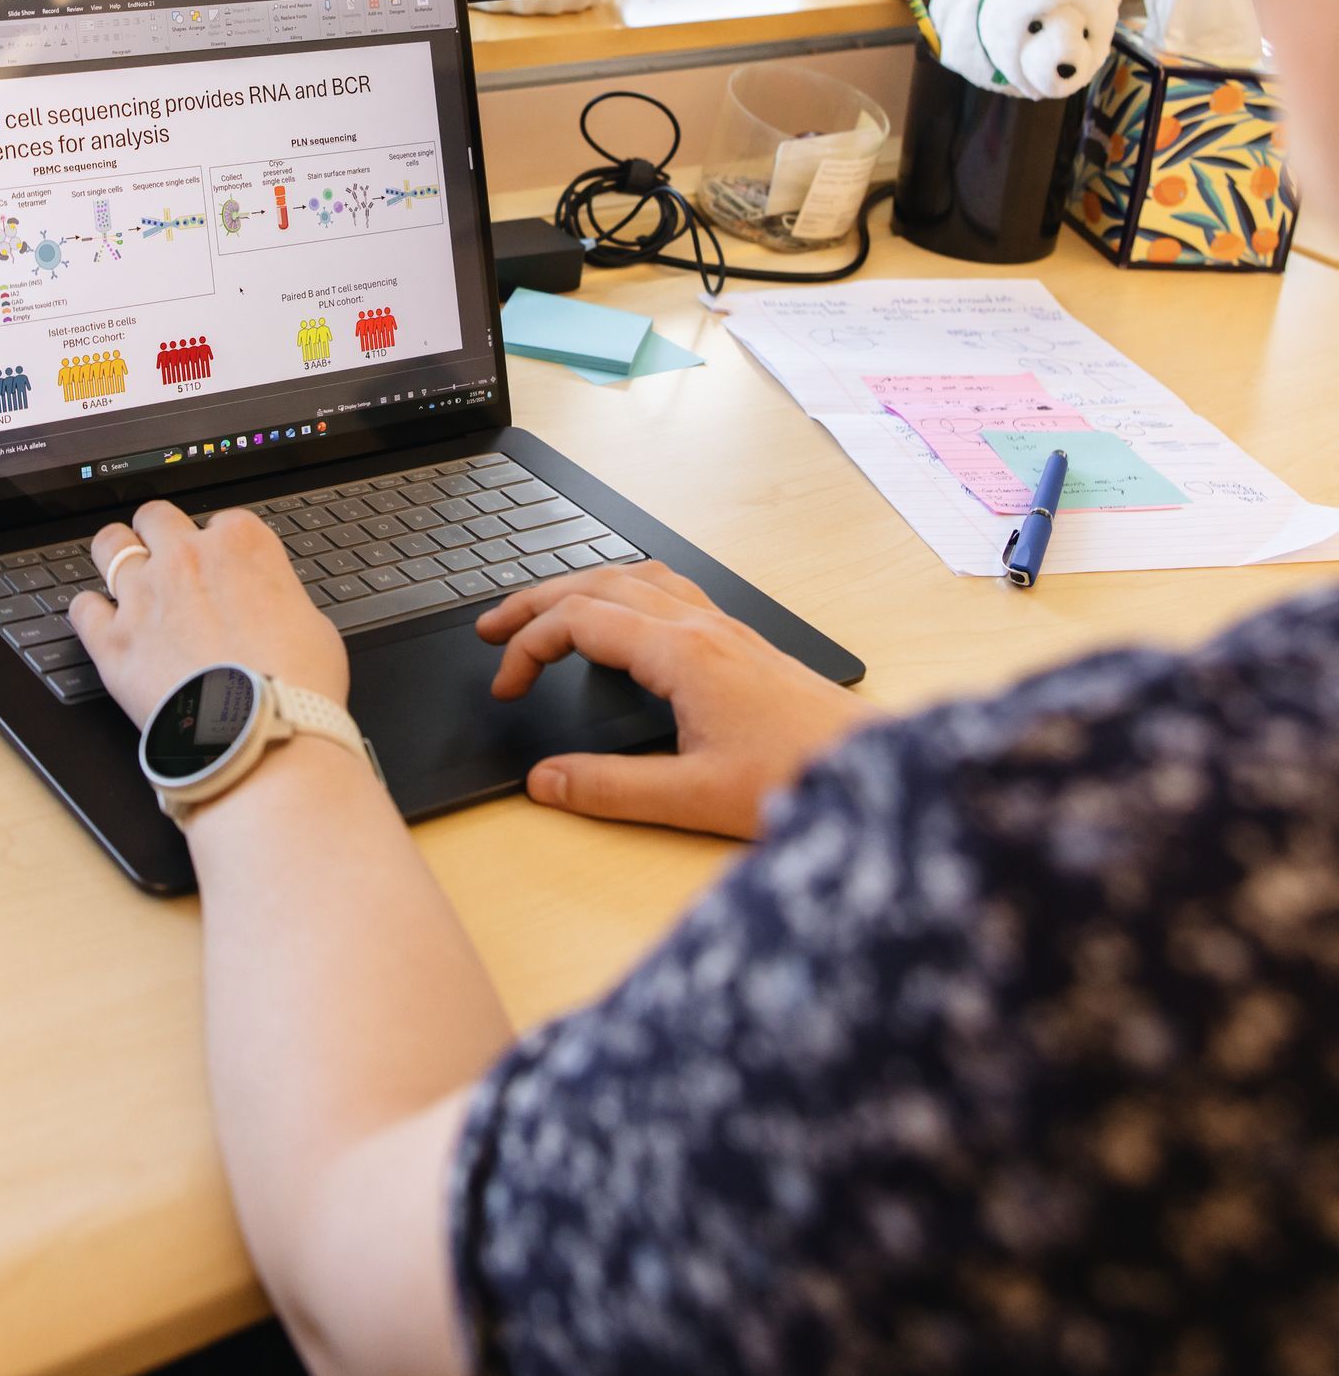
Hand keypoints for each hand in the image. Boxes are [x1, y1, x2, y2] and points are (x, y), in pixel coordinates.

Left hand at [72, 499, 350, 730]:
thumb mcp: (313, 624)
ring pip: (110, 546)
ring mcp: (144, 597)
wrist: (260, 737)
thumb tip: (271, 610)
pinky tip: (100, 621)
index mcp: (242, 544)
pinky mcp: (114, 642)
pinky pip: (83, 609)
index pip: (223, 521)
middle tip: (166, 557)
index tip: (223, 567)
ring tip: (123, 573)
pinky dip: (90, 613)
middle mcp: (186, 559)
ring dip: (116, 556)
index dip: (222, 546)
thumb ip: (278, 598)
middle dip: (160, 534)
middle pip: (157, 517)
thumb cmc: (296, 687)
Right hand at [476, 561, 873, 838]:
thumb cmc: (800, 780)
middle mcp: (703, 627)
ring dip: (582, 588)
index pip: (579, 621)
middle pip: (600, 583)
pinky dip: (625, 592)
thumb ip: (610, 789)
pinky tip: (626, 619)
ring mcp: (727, 629)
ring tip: (545, 613)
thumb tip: (543, 781)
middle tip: (492, 629)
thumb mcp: (693, 797)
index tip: (505, 688)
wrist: (883, 776)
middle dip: (537, 600)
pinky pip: (670, 590)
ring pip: (637, 578)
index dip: (528, 646)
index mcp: (683, 653)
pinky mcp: (744, 644)